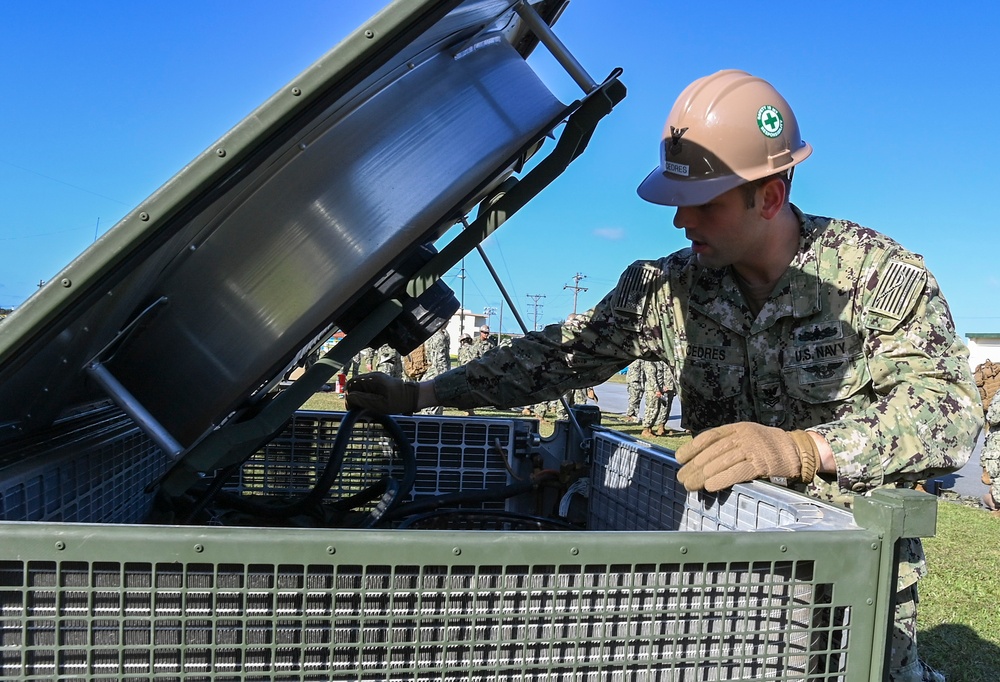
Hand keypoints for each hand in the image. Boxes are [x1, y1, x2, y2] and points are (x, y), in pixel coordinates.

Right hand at [345, 372, 419, 413]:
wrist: (414, 396)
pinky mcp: (380, 382)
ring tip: (364, 407)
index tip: (352, 407)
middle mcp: (373, 375)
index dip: (349, 396)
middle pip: (355, 385)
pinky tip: (370, 404)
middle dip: (353, 397)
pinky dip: (365, 396)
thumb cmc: (399, 401)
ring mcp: (377, 378)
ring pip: (360, 387)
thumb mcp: (379, 404)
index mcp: (372, 379)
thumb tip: (349, 397)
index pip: (351, 384)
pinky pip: (367, 388)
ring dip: (359, 397)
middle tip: (358, 409)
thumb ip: (363, 400)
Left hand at [675, 422, 818, 491]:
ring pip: (721, 463)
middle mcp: (742, 436)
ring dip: (703, 476)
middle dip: (694, 467)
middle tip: (682, 478)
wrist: (796, 449)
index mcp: (736, 428)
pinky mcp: (761, 464)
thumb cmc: (766, 445)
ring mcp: (751, 449)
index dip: (691, 448)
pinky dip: (722, 479)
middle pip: (711, 453)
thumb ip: (727, 443)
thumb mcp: (746, 436)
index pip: (708, 437)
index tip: (678, 459)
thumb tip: (702, 459)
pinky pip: (737, 472)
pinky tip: (710, 486)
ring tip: (690, 485)